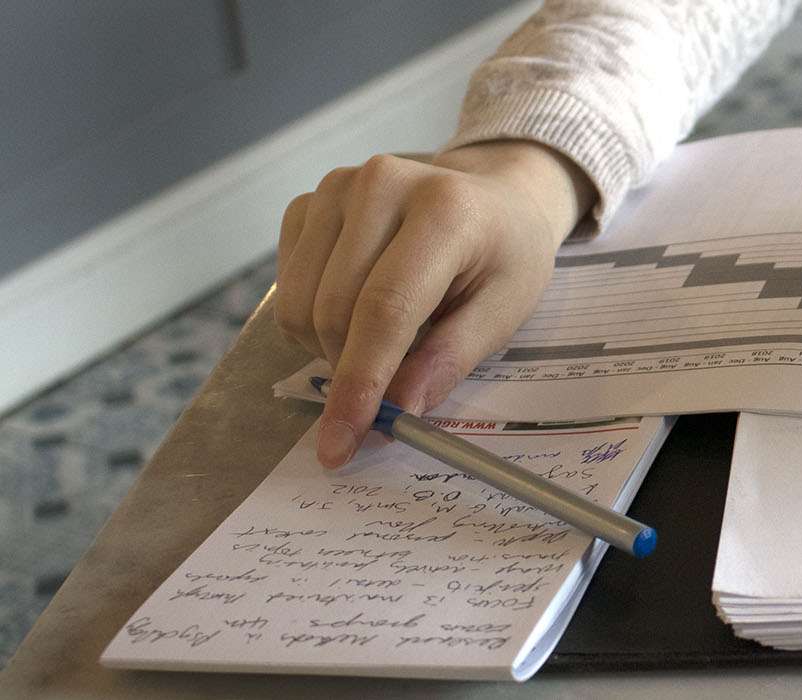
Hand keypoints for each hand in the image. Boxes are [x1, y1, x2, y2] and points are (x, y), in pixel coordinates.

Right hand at [276, 141, 592, 466]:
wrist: (492, 194)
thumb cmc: (506, 253)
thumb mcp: (505, 308)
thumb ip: (450, 360)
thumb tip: (397, 412)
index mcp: (443, 211)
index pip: (385, 310)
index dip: (360, 384)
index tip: (340, 445)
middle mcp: (379, 185)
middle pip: (333, 312)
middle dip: (351, 372)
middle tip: (390, 385)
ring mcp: (335, 187)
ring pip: (298, 304)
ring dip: (331, 346)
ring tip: (386, 335)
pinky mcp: (307, 200)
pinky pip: (285, 284)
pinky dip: (313, 316)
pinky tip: (358, 304)